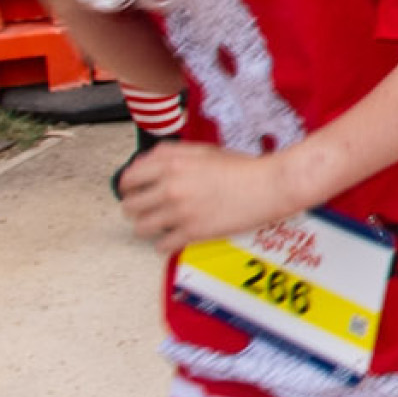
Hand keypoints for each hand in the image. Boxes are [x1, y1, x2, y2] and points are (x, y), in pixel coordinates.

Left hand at [116, 142, 313, 249]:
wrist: (270, 185)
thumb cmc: (243, 168)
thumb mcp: (204, 150)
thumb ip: (171, 153)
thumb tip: (147, 161)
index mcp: (171, 165)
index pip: (129, 179)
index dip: (127, 188)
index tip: (132, 192)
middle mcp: (170, 188)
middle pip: (130, 206)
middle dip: (136, 209)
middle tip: (145, 211)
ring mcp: (180, 212)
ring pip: (142, 228)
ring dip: (147, 228)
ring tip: (158, 227)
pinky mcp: (193, 232)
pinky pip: (162, 245)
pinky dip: (164, 245)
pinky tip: (173, 240)